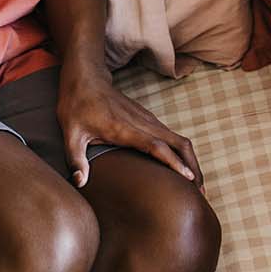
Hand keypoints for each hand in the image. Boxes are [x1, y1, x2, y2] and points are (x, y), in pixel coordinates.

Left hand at [57, 72, 202, 187]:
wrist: (86, 79)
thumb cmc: (76, 107)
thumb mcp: (70, 134)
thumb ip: (76, 160)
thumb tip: (80, 183)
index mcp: (124, 128)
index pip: (155, 146)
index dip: (173, 162)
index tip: (188, 179)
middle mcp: (141, 122)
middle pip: (178, 143)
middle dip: (192, 167)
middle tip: (200, 192)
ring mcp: (147, 119)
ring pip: (179, 139)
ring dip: (190, 160)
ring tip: (196, 186)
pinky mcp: (148, 119)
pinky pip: (172, 136)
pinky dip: (182, 153)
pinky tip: (182, 167)